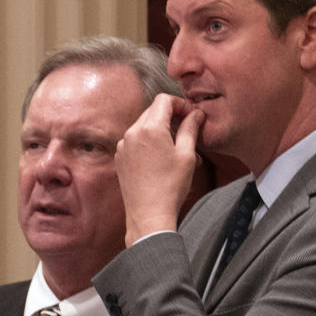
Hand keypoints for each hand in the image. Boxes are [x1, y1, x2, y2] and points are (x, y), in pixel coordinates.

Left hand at [116, 93, 203, 245]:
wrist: (148, 215)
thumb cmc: (170, 186)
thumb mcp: (186, 155)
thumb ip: (190, 129)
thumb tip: (196, 114)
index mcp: (150, 128)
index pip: (163, 100)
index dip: (180, 104)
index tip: (190, 115)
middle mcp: (132, 133)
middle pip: (152, 111)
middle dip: (170, 115)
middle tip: (187, 128)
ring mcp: (123, 146)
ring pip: (143, 126)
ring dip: (160, 129)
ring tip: (176, 147)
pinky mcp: (120, 158)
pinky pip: (135, 141)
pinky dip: (148, 142)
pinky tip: (161, 158)